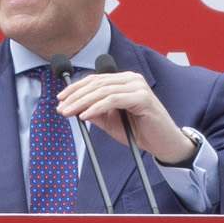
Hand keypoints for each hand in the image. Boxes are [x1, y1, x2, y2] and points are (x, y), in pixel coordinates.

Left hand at [52, 70, 196, 163]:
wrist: (163, 143)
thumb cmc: (139, 131)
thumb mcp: (111, 121)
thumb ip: (95, 111)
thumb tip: (73, 107)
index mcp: (123, 81)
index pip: (95, 80)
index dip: (75, 89)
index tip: (60, 100)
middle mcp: (131, 79)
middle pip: (96, 83)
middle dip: (75, 96)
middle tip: (61, 108)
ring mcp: (137, 86)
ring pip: (103, 90)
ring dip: (82, 102)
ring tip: (68, 112)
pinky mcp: (142, 97)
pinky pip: (113, 100)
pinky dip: (97, 107)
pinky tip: (85, 115)